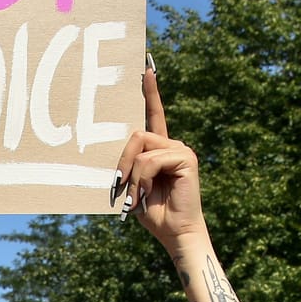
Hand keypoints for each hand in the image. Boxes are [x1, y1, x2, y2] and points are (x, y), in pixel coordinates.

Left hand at [113, 64, 207, 252]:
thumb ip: (127, 164)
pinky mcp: (186, 158)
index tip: (146, 68)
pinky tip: (148, 194)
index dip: (150, 92)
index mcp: (160, 149)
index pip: (154, 114)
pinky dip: (142, 180)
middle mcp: (172, 144)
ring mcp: (181, 149)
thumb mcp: (132, 185)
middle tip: (120, 188)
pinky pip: (150, 160)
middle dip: (122, 162)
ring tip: (137, 197)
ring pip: (141, 147)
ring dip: (132, 177)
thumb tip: (115, 151)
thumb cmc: (152, 212)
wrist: (174, 233)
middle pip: (136, 134)